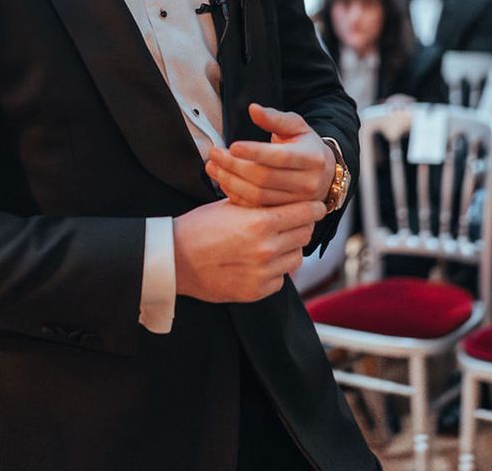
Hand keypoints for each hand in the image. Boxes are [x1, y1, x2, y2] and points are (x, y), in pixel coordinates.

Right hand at [173, 198, 325, 302]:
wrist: (175, 259)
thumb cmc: (199, 227)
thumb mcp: (229, 205)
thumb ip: (260, 204)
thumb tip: (285, 199)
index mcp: (260, 222)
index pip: (304, 213)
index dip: (313, 208)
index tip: (317, 207)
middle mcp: (266, 249)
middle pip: (304, 235)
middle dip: (301, 226)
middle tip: (293, 221)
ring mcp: (263, 273)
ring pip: (296, 258)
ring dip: (290, 249)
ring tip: (274, 242)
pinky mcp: (256, 292)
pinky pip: (280, 278)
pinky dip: (276, 269)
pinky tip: (259, 261)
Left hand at [204, 104, 333, 208]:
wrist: (324, 175)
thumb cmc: (307, 146)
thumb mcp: (296, 127)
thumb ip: (274, 118)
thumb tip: (254, 109)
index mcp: (312, 159)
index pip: (280, 157)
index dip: (255, 152)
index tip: (233, 146)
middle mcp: (307, 183)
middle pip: (265, 178)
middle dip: (235, 166)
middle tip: (215, 154)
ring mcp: (297, 202)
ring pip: (258, 195)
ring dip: (231, 181)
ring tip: (214, 167)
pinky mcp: (285, 213)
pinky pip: (256, 207)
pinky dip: (236, 196)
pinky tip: (223, 181)